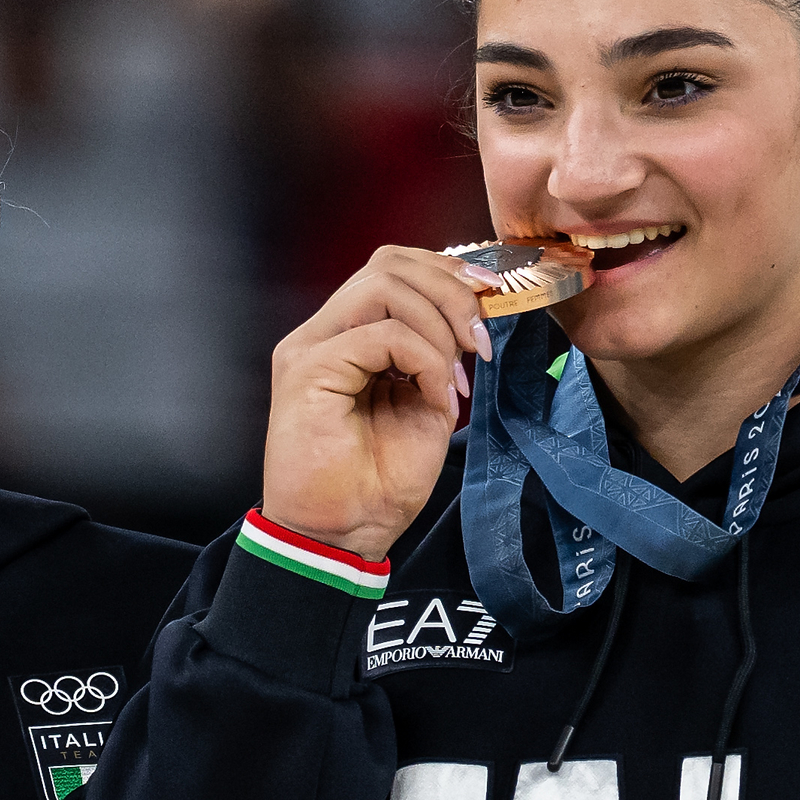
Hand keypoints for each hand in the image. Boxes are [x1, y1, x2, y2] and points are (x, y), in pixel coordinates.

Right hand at [260, 245, 497, 558]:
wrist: (341, 536)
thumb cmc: (377, 483)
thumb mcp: (426, 405)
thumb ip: (438, 356)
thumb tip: (475, 317)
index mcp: (345, 337)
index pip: (394, 269)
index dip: (448, 274)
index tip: (491, 305)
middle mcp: (321, 333)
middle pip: (389, 263)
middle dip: (450, 289)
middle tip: (481, 338)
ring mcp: (310, 348)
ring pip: (384, 286)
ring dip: (439, 324)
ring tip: (459, 375)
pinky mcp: (308, 369)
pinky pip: (383, 336)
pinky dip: (426, 360)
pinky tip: (436, 397)